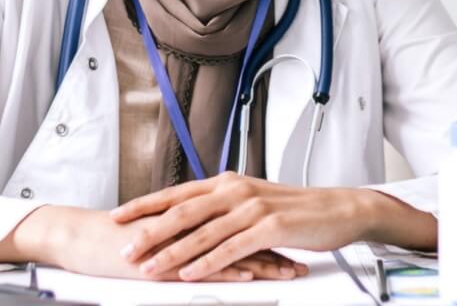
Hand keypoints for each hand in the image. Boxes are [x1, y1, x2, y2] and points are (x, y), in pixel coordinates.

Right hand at [0, 204, 307, 281]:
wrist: (76, 237)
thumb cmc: (108, 240)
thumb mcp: (153, 234)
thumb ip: (179, 235)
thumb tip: (203, 241)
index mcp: (188, 216)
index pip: (236, 223)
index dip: (266, 231)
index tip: (293, 238)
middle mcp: (188, 225)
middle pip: (241, 234)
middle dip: (275, 246)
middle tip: (305, 254)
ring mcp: (179, 242)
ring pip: (229, 250)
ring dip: (263, 262)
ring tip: (291, 271)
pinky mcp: (166, 261)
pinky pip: (204, 266)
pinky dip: (230, 271)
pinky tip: (252, 276)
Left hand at [110, 172, 434, 280]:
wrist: (338, 208)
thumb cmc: (296, 209)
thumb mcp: (253, 201)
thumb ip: (222, 207)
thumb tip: (191, 216)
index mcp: (227, 182)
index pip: (177, 194)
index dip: (145, 205)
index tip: (117, 216)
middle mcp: (235, 190)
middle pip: (182, 212)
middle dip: (148, 232)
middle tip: (124, 248)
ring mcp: (252, 208)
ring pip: (202, 232)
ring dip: (172, 252)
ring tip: (149, 267)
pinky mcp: (269, 227)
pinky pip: (231, 248)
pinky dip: (207, 262)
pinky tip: (191, 273)